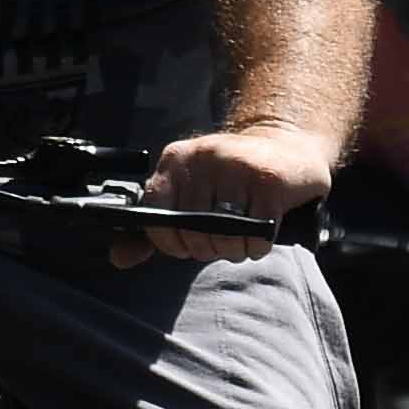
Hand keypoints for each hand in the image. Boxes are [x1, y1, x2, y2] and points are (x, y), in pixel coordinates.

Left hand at [127, 120, 333, 264]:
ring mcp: (237, 166)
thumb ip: (155, 228)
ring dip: (236, 249)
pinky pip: (255, 238)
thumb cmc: (233, 180)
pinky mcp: (269, 182)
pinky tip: (263, 228)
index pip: (157, 213)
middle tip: (223, 235)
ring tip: (244, 231)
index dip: (170, 241)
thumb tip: (119, 258)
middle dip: (209, 248)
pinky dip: (258, 246)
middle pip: (193, 232)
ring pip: (225, 238)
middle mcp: (204, 156)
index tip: (185, 243)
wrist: (288, 150)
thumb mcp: (190, 194)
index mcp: (177, 158)